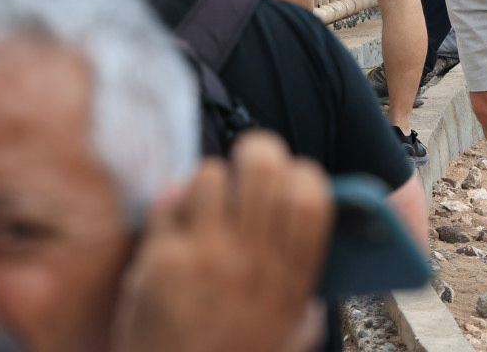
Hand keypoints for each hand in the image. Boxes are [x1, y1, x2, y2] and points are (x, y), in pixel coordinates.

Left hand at [111, 132, 333, 351]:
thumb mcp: (288, 336)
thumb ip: (307, 295)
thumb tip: (323, 244)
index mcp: (291, 281)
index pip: (311, 197)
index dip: (301, 173)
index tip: (289, 177)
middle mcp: (253, 265)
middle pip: (265, 168)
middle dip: (257, 152)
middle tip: (247, 164)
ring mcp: (207, 260)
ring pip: (212, 174)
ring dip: (210, 178)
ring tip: (207, 198)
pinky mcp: (162, 261)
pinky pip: (170, 199)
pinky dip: (173, 200)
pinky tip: (175, 217)